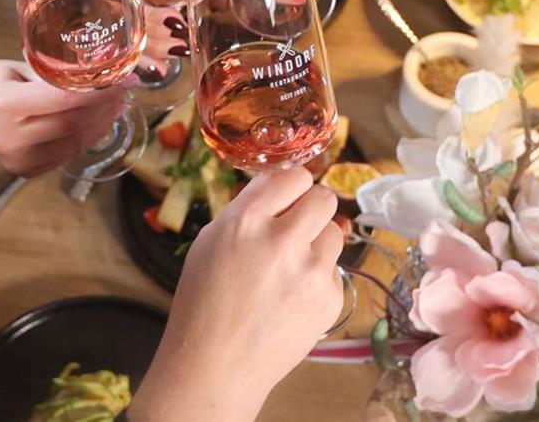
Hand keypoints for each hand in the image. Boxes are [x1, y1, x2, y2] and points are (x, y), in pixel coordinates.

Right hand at [0, 60, 133, 178]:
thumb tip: (93, 72)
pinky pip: (67, 155)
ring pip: (75, 143)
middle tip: (125, 90)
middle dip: (106, 107)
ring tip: (116, 104)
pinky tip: (97, 122)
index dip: (99, 92)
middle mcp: (12, 137)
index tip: (123, 79)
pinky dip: (87, 138)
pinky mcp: (25, 172)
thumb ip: (48, 74)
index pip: (62, 100)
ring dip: (102, 124)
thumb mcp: (10, 67)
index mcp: (5, 104)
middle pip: (74, 124)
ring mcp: (18, 160)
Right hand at [129, 167, 343, 421]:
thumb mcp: (210, 241)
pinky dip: (318, 277)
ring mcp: (311, 272)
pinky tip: (293, 296)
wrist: (217, 362)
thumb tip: (279, 193)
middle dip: (311, 207)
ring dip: (316, 242)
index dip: (289, 185)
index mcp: (245, 221)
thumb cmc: (204, 300)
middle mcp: (282, 240)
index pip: (291, 176)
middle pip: (323, 198)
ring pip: (335, 232)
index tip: (286, 195)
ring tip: (289, 266)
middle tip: (296, 225)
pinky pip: (334, 270)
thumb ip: (247, 212)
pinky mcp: (330, 299)